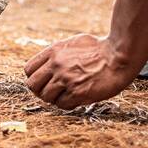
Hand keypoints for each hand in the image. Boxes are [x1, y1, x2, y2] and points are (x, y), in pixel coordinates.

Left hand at [24, 34, 138, 109]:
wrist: (119, 56)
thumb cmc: (100, 49)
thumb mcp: (74, 43)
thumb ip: (58, 53)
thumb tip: (48, 63)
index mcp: (53, 51)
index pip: (28, 70)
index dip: (35, 78)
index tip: (44, 81)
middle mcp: (56, 65)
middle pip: (32, 85)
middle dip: (40, 90)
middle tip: (51, 92)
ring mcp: (66, 79)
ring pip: (46, 97)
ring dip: (54, 98)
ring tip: (65, 95)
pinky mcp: (77, 92)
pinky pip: (62, 105)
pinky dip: (67, 104)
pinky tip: (75, 98)